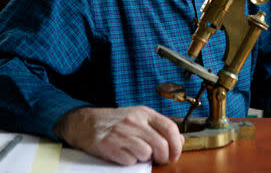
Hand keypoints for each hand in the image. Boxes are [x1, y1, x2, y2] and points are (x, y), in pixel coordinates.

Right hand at [53, 106, 183, 165]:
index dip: (177, 144)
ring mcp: (122, 133)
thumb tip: (180, 140)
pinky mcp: (110, 145)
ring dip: (144, 159)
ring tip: (136, 153)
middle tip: (158, 159)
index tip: (175, 154)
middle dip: (163, 157)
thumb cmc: (116, 121)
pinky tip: (124, 154)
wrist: (86, 122)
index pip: (170, 127)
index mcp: (144, 112)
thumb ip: (159, 127)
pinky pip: (130, 161)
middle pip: (161, 145)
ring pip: (146, 154)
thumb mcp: (139, 118)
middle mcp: (135, 121)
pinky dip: (129, 161)